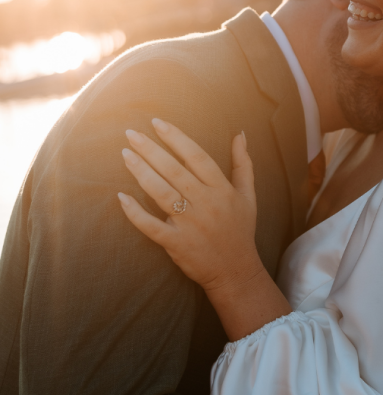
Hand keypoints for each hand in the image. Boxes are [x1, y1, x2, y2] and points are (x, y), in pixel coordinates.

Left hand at [118, 119, 262, 295]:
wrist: (236, 271)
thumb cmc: (240, 230)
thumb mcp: (248, 196)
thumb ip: (243, 164)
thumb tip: (240, 134)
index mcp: (222, 190)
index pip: (197, 156)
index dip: (176, 138)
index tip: (157, 123)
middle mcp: (207, 204)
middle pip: (175, 171)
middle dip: (151, 150)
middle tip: (131, 134)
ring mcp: (191, 224)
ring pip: (161, 193)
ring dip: (141, 172)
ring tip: (125, 155)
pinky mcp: (176, 243)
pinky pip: (151, 225)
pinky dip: (135, 212)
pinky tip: (122, 197)